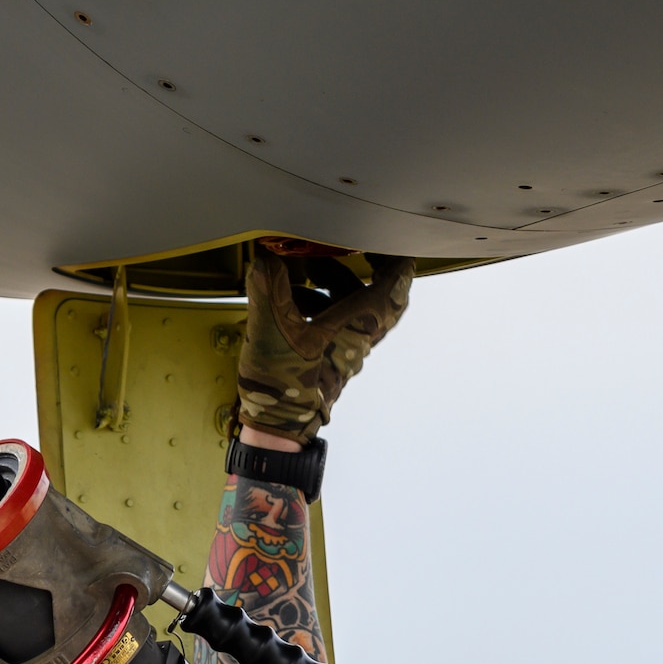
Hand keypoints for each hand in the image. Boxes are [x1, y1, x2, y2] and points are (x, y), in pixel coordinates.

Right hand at [235, 250, 413, 443]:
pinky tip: (289, 300)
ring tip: (301, 271)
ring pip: (353, 305)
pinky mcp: (331, 356)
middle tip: (338, 249)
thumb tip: (265, 260)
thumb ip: (268, 291)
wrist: (279, 426)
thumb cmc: (285, 386)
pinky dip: (319, 303)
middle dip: (356, 266)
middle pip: (377, 291)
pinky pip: (335, 321)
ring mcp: (347, 348)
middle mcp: (360, 336)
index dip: (395, 256)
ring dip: (332, 283)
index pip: (396, 283)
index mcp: (358, 325)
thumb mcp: (271, 330)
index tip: (381, 237)